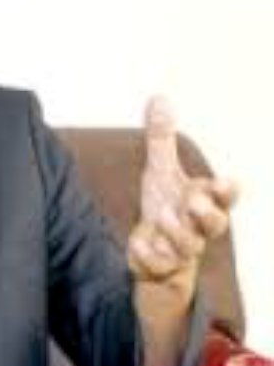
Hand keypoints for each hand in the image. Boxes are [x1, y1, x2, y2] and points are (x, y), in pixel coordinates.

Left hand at [128, 96, 238, 303]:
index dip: (228, 191)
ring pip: (189, 248)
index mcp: (202, 202)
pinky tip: (136, 245)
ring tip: (163, 218)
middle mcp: (196, 228)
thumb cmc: (166, 206)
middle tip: (192, 203)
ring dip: (178, 233)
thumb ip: (162, 139)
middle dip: (208, 215)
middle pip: (216, 226)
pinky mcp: (161, 268)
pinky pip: (159, 267)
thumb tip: (159, 97)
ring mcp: (180, 251)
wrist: (154, 251)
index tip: (227, 181)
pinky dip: (148, 256)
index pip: (225, 198)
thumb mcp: (161, 172)